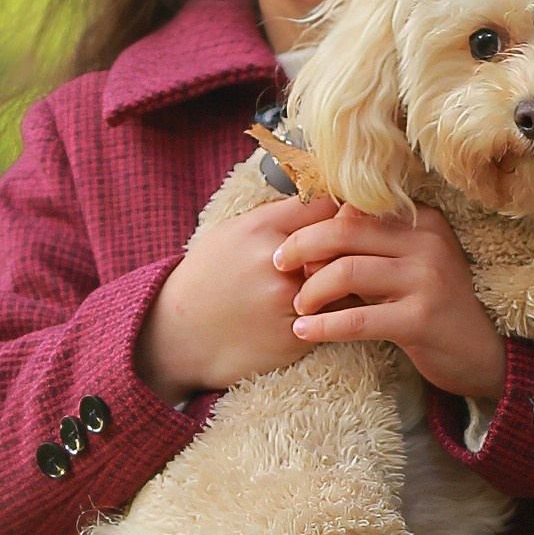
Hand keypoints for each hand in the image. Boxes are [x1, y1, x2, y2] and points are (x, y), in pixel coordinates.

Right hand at [135, 192, 331, 401]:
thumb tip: (318, 197)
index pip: (323, 203)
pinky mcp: (298, 335)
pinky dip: (340, 311)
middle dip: (349, 246)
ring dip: (349, 280)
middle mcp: (276, 261)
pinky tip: (326, 309)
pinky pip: (340, 316)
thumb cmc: (207, 280)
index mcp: (259, 228)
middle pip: (342, 241)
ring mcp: (288, 300)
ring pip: (348, 280)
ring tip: (341, 281)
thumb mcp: (230, 233)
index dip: (338, 209)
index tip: (341, 218)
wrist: (182, 337)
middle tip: (351, 250)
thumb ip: (274, 217)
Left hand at [278, 202, 506, 402]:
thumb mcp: (409, 268)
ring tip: (298, 307)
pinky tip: (304, 332)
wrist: (484, 353)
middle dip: (302, 246)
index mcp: (422, 221)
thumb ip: (372, 251)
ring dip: (311, 291)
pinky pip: (358, 319)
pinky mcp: (420, 319)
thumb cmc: (435, 309)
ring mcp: (426, 279)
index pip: (355, 209)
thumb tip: (311, 244)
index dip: (316, 224)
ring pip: (346, 271)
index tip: (293, 244)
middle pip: (345, 230)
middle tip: (279, 266)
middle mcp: (426, 242)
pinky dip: (324, 326)